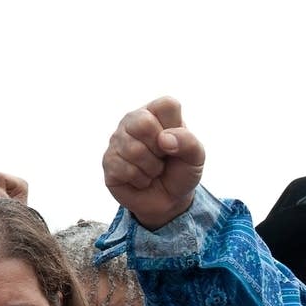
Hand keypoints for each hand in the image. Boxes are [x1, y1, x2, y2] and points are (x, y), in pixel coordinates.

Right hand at [103, 97, 204, 230]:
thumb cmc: (181, 172)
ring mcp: (117, 140)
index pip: (167, 105)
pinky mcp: (108, 161)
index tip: (175, 142)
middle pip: (143, 123)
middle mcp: (132, 121)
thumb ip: (189, 142)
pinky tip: (140, 179)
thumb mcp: (196, 158)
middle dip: (159, 149)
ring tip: (153, 170)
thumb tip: (164, 139)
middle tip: (162, 157)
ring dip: (152, 168)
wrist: (168, 201)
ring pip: (133, 149)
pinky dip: (140, 180)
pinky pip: (124, 169)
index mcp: (155, 112)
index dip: (175, 127)